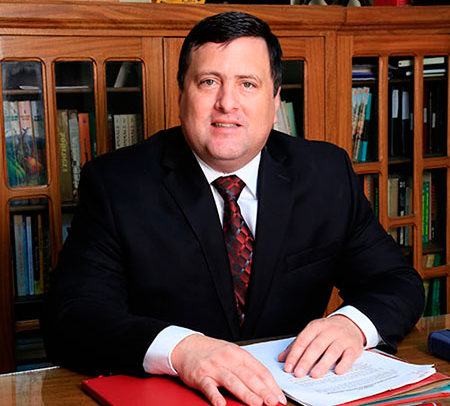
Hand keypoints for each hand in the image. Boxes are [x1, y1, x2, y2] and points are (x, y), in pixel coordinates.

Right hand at [171, 334, 286, 405]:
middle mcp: (228, 359)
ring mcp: (214, 367)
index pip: (259, 369)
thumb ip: (247, 368)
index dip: (271, 384)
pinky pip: (209, 387)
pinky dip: (216, 396)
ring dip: (246, 394)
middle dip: (262, 390)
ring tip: (257, 404)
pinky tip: (222, 405)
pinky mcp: (200, 376)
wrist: (187, 346)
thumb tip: (266, 385)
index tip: (279, 396)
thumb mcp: (232, 354)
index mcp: (238, 353)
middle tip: (273, 402)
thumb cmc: (213, 352)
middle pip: (248, 376)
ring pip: (232, 381)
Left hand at [278, 315, 364, 378]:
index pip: (302, 341)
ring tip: (314, 375)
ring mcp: (342, 338)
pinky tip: (337, 372)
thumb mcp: (311, 334)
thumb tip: (282, 358)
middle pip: (316, 346)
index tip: (288, 367)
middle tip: (298, 374)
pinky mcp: (353, 347)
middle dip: (306, 361)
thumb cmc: (327, 332)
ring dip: (323, 364)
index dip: (294, 354)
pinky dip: (343, 364)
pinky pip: (349, 356)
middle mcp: (328, 331)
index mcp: (315, 327)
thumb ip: (297, 346)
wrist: (350, 324)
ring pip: (332, 351)